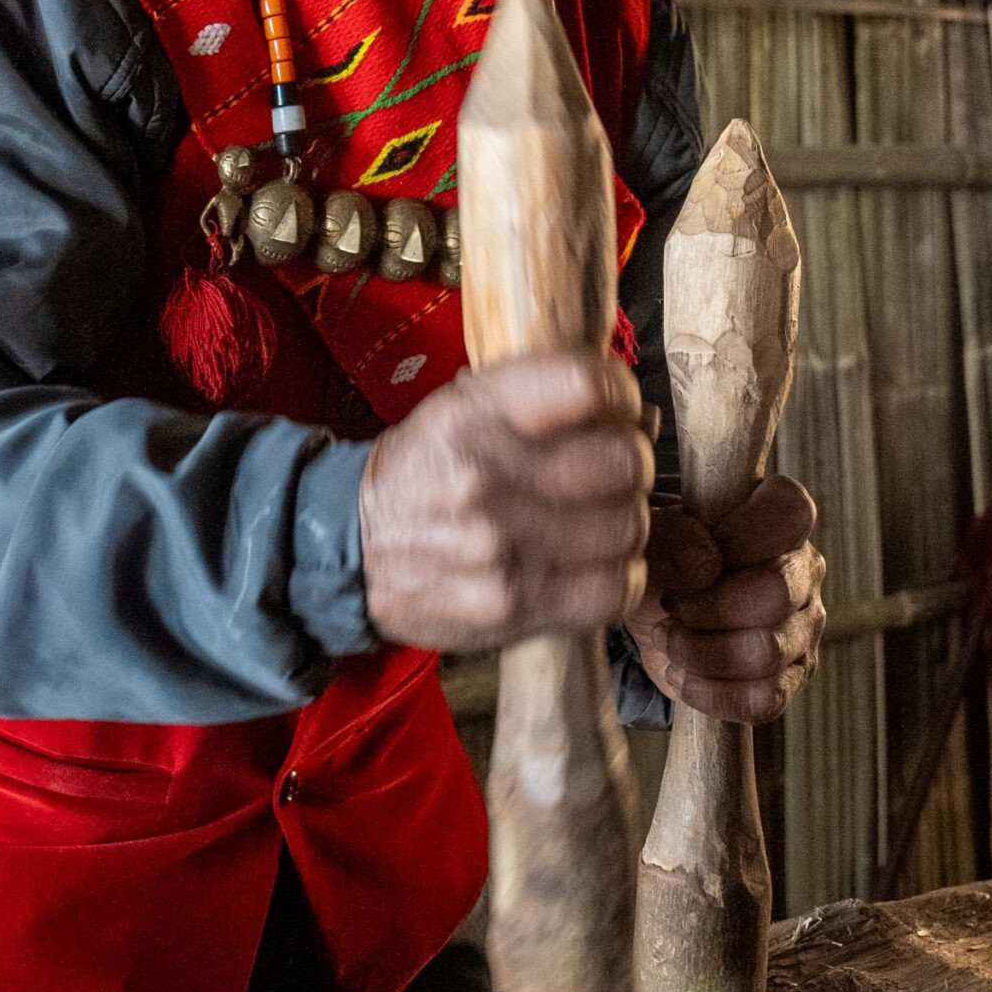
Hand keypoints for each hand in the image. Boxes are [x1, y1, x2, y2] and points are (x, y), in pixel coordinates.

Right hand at [360, 352, 654, 651]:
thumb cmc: (422, 472)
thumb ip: (543, 398)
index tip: (619, 408)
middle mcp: (484, 476)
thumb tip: (641, 416)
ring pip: (628, 526)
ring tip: (596, 520)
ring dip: (625, 522)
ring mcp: (499, 547)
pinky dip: (620, 577)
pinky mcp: (511, 607)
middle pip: (623, 461)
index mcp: (471, 412)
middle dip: (630, 463)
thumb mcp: (461, 408)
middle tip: (612, 470)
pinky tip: (594, 564)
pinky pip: (616, 589)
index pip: (586, 384)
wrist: (350, 549)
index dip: (621, 393)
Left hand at [625, 476, 823, 723]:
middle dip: (709, 606)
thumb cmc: (662, 562)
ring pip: (767, 651)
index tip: (695, 556)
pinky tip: (682, 674)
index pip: (791, 513)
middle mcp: (802, 570)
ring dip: (701, 651)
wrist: (653, 615)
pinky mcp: (790, 677)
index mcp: (779, 518)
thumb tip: (705, 566)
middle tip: (672, 605)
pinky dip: (713, 693)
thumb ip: (670, 536)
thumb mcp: (649, 539)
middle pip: (778, 593)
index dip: (740, 536)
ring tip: (669, 639)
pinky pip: (766, 698)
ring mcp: (803, 627)